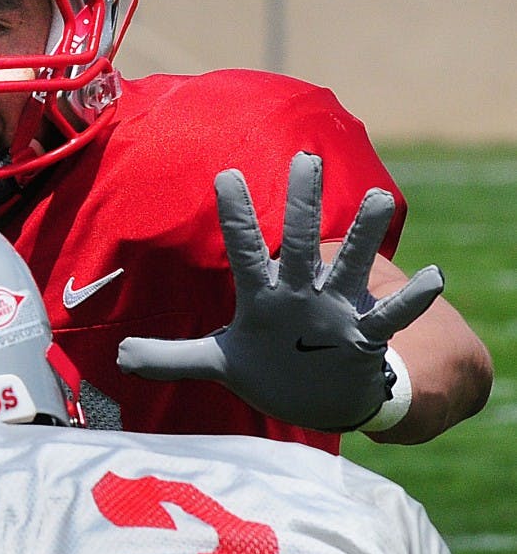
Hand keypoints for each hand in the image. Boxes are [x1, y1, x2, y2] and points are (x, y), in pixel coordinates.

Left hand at [118, 151, 443, 430]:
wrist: (321, 393)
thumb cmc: (271, 369)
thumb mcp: (220, 363)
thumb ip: (172, 358)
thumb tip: (119, 357)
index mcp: (261, 296)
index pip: (245, 249)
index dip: (236, 215)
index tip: (224, 175)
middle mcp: (299, 293)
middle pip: (299, 242)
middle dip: (301, 204)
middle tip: (306, 159)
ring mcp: (335, 310)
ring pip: (351, 266)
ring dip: (363, 235)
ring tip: (376, 199)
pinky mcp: (365, 337)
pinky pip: (390, 317)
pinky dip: (411, 300)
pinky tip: (434, 276)